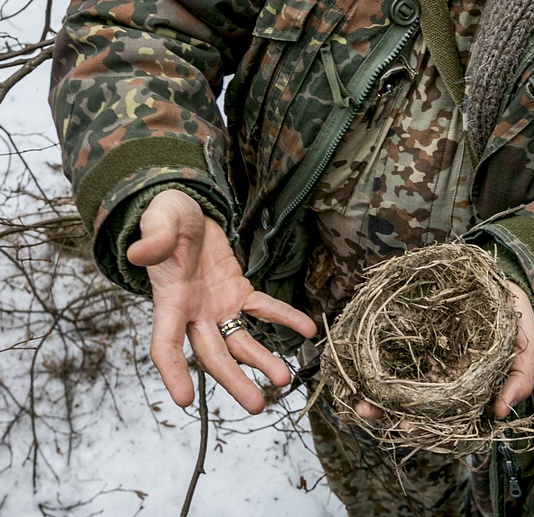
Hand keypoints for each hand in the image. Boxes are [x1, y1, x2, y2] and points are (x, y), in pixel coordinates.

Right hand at [127, 188, 316, 414]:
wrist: (185, 215)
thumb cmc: (166, 219)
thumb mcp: (158, 221)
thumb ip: (153, 238)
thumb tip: (138, 253)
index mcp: (170, 303)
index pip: (165, 346)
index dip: (173, 373)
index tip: (184, 401)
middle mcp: (194, 313)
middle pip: (213, 354)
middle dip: (233, 380)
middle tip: (255, 406)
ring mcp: (217, 306)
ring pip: (240, 340)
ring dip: (261, 359)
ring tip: (284, 380)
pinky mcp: (238, 291)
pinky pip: (263, 308)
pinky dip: (285, 317)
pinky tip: (307, 329)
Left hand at [353, 279, 533, 421]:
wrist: (504, 280)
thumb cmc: (517, 318)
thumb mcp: (528, 346)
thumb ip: (521, 378)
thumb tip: (502, 412)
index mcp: (470, 384)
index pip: (446, 413)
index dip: (426, 424)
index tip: (408, 427)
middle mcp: (447, 375)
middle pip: (417, 402)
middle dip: (393, 410)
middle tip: (370, 411)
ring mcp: (431, 353)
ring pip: (402, 380)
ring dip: (379, 393)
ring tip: (360, 402)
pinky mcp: (419, 331)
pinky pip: (396, 350)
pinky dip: (377, 360)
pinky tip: (360, 367)